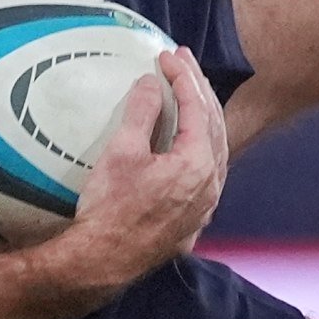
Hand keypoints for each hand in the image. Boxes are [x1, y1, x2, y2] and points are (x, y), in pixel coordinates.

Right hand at [52, 51, 227, 287]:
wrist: (103, 262)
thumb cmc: (110, 208)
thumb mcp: (122, 152)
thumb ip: (142, 112)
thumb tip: (151, 83)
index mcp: (197, 164)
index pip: (197, 108)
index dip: (183, 78)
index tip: (167, 56)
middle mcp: (211, 184)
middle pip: (214, 126)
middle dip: (199, 90)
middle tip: (184, 63)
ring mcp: (205, 206)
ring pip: (215, 151)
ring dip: (205, 119)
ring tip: (191, 94)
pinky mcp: (193, 221)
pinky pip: (207, 175)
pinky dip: (201, 149)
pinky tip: (191, 143)